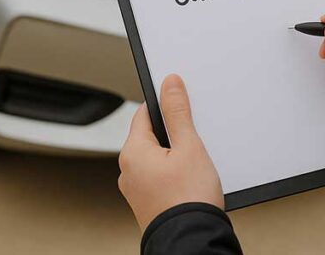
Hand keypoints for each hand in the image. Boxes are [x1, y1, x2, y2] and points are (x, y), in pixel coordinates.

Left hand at [118, 74, 223, 229]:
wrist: (192, 241)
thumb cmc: (189, 200)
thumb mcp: (189, 146)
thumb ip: (178, 112)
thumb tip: (170, 84)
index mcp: (132, 153)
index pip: (144, 114)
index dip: (165, 104)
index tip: (180, 100)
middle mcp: (128, 171)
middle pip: (151, 136)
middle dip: (174, 133)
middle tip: (195, 139)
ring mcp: (137, 190)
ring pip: (157, 158)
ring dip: (176, 155)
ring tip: (196, 164)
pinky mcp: (148, 203)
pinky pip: (159, 177)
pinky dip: (174, 173)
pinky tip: (191, 180)